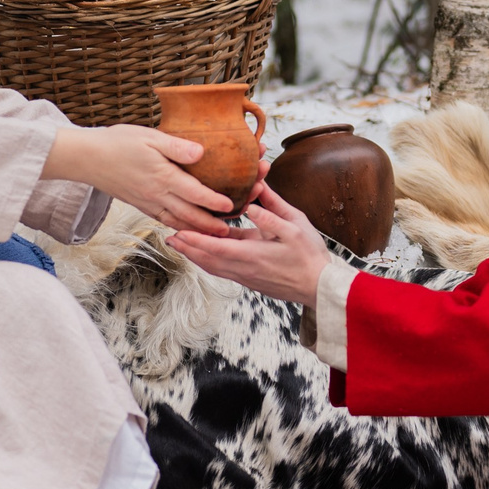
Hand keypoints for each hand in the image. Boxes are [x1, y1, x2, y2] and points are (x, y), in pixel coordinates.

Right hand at [42, 124, 235, 235]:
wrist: (86, 158)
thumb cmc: (118, 143)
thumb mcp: (150, 136)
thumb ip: (177, 146)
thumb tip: (201, 152)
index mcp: (162, 176)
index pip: (194, 193)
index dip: (214, 201)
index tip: (229, 206)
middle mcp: (156, 194)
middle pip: (189, 215)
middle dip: (209, 225)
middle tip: (227, 233)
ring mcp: (147, 203)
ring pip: (176, 221)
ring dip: (196, 230)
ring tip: (211, 235)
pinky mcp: (140, 205)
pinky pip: (163, 219)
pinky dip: (177, 226)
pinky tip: (185, 227)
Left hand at [169, 183, 330, 304]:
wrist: (319, 287)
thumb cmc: (310, 256)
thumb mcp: (295, 227)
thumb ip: (271, 212)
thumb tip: (251, 201)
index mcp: (253, 255)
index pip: (216, 247)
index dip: (195, 239)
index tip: (178, 230)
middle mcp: (245, 269)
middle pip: (207, 260)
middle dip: (187, 248)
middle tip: (169, 237)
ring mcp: (246, 277)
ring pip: (213, 267)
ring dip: (195, 255)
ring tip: (180, 244)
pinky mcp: (249, 280)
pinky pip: (222, 270)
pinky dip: (208, 261)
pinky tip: (204, 253)